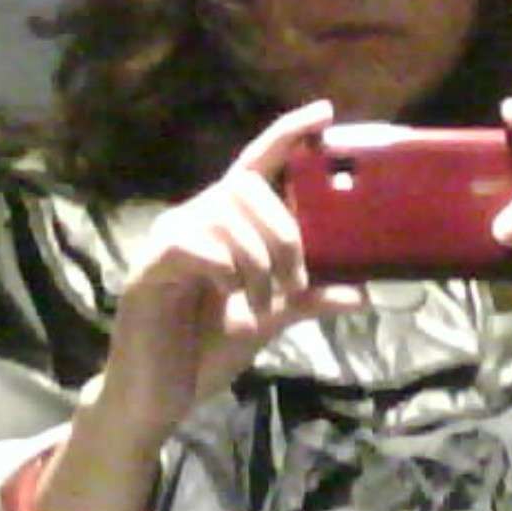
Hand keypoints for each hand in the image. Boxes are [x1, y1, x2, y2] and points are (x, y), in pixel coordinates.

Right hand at [103, 101, 363, 448]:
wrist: (158, 398)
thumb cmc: (206, 349)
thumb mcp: (269, 318)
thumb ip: (307, 297)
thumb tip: (361, 291)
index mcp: (224, 220)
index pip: (257, 162)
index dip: (289, 134)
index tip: (326, 112)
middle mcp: (194, 216)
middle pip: (248, 188)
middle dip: (284, 232)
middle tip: (295, 282)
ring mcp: (168, 238)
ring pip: (227, 216)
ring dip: (259, 262)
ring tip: (264, 303)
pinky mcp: (149, 266)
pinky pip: (196, 245)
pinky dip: (225, 270)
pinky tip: (227, 296)